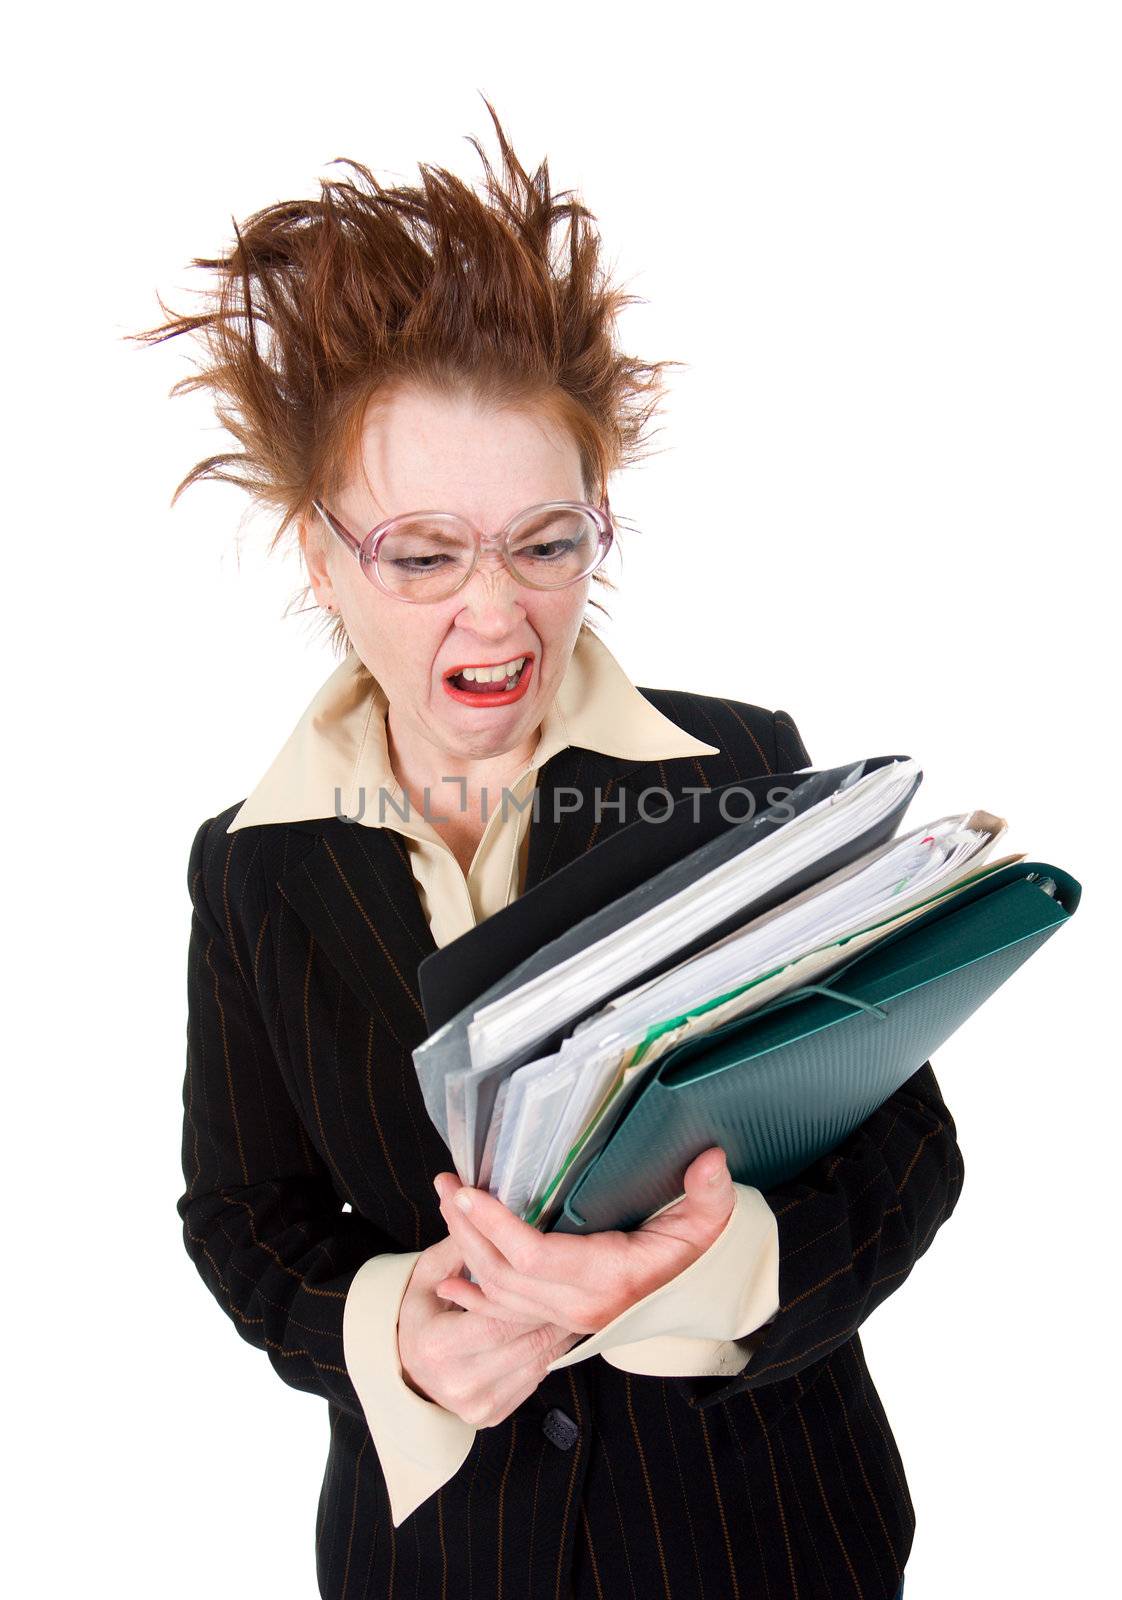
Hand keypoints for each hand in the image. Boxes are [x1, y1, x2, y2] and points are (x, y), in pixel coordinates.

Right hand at [396, 1232, 584, 1427]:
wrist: (404, 1374)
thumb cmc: (417, 1317)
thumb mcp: (424, 1276)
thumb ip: (456, 1248)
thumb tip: (483, 1211)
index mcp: (437, 1346)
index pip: (497, 1317)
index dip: (529, 1294)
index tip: (553, 1271)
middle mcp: (459, 1382)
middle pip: (524, 1340)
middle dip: (553, 1310)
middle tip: (578, 1284)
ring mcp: (478, 1404)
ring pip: (538, 1361)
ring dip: (561, 1331)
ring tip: (578, 1302)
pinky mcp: (493, 1415)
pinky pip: (535, 1379)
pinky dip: (550, 1352)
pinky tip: (562, 1329)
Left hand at [431, 1147, 735, 1333]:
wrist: (699, 1298)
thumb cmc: (697, 1256)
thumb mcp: (709, 1222)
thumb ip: (709, 1193)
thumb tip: (710, 1160)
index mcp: (607, 1278)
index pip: (535, 1257)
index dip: (496, 1226)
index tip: (468, 1193)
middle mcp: (579, 1304)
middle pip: (503, 1273)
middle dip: (466, 1229)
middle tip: (446, 1184)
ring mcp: (566, 1315)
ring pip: (498, 1290)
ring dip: (464, 1248)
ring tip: (446, 1204)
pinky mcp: (559, 1317)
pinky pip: (505, 1312)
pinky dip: (472, 1298)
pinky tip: (447, 1283)